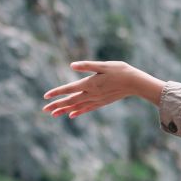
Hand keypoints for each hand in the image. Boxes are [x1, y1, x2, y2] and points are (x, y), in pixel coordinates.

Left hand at [42, 61, 161, 118]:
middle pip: (70, 101)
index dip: (56, 92)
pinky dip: (78, 112)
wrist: (135, 83)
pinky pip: (87, 109)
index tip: (45, 96)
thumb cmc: (120, 70)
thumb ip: (87, 65)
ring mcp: (97, 100)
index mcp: (89, 83)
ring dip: (64, 110)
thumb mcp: (103, 65)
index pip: (69, 89)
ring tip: (53, 115)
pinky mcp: (102, 102)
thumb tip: (72, 65)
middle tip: (44, 110)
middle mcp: (91, 94)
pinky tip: (72, 115)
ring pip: (77, 107)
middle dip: (57, 105)